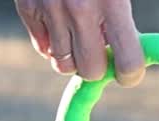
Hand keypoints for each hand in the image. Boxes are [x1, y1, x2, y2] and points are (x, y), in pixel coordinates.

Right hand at [15, 0, 145, 86]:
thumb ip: (123, 19)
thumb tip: (127, 57)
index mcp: (112, 2)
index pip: (128, 62)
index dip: (131, 74)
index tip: (129, 71)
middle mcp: (79, 10)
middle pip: (89, 71)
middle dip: (98, 66)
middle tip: (102, 50)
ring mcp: (49, 10)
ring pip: (62, 64)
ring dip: (73, 56)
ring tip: (80, 35)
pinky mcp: (27, 8)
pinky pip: (42, 48)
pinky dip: (52, 43)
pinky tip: (60, 24)